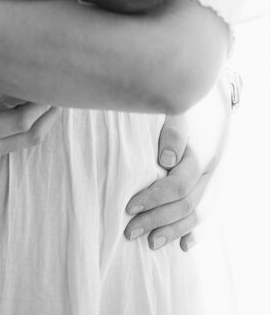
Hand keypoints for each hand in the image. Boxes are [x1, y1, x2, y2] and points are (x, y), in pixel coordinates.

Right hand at [0, 75, 60, 174]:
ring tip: (51, 94)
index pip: (21, 120)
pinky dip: (27, 127)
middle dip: (52, 113)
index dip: (43, 103)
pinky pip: (13, 145)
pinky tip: (30, 108)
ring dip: (43, 121)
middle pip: (32, 136)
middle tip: (63, 86)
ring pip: (26, 143)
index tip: (53, 81)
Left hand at [124, 100, 229, 250]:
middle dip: (158, 220)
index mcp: (199, 153)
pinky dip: (198, 231)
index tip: (128, 206)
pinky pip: (210, 213)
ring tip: (151, 243)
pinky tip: (185, 245)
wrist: (211, 98)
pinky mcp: (214, 184)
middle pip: (187, 204)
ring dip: (174, 231)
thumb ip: (172, 132)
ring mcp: (215, 179)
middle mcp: (210, 170)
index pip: (178, 185)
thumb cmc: (183, 104)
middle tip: (130, 231)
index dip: (153, 198)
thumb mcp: (177, 109)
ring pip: (199, 214)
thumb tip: (165, 160)